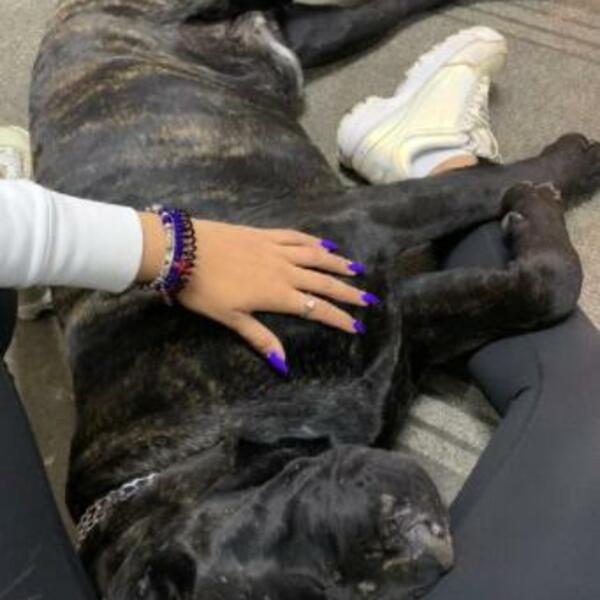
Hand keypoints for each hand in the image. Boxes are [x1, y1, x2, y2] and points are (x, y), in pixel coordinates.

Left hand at [137, 215, 378, 374]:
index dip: (338, 318)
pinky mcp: (264, 234)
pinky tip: (323, 244)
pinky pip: (295, 236)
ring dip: (337, 264)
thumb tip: (283, 364)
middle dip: (347, 292)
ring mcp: (275, 249)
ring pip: (315, 256)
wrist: (182, 250)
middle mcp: (284, 270)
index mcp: (277, 294)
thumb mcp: (231, 318)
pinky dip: (313, 241)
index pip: (316, 309)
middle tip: (369, 298)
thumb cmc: (204, 289)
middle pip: (323, 282)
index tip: (357, 326)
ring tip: (356, 269)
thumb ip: (260, 337)